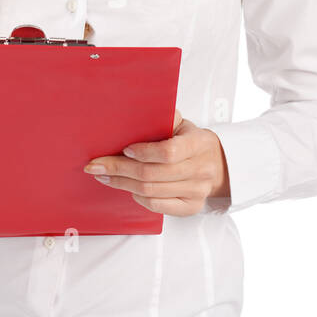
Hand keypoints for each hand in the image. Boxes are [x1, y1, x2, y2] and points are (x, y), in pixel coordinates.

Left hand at [83, 109, 230, 215]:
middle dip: (119, 169)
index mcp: (198, 144)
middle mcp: (200, 170)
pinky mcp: (190, 207)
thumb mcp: (185, 125)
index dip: (144, 152)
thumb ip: (167, 118)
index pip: (169, 152)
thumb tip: (142, 109)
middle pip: (152, 174)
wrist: (219, 166)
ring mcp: (196, 191)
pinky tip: (127, 188)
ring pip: (151, 191)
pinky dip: (138, 198)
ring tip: (104, 176)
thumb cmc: (193, 142)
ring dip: (122, 183)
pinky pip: (158, 206)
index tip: (125, 148)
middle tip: (96, 166)